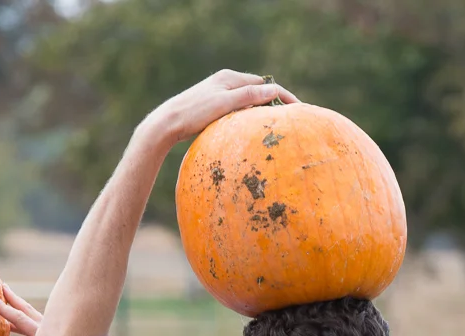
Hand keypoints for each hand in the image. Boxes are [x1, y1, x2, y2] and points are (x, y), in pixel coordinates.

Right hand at [0, 284, 48, 335]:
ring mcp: (55, 333)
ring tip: (9, 308)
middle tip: (3, 286)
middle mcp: (49, 330)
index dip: (4, 309)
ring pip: (34, 319)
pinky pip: (40, 331)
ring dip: (21, 313)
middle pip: (28, 310)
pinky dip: (29, 330)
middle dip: (14, 299)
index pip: (19, 319)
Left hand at [137, 70, 297, 148]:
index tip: (298, 109)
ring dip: (261, 109)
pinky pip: (238, 109)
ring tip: (275, 123)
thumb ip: (248, 96)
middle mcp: (225, 82)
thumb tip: (273, 90)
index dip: (282, 95)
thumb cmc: (193, 114)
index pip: (264, 83)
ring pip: (248, 100)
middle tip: (290, 118)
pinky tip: (251, 127)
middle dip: (274, 101)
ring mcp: (218, 94)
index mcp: (230, 77)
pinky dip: (248, 115)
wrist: (166, 124)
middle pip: (257, 90)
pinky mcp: (212, 106)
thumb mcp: (224, 104)